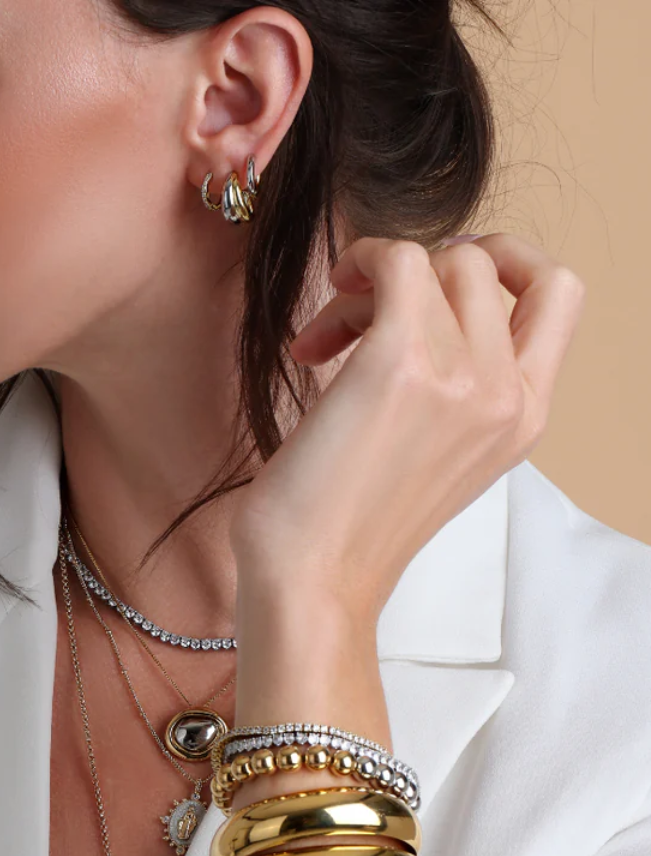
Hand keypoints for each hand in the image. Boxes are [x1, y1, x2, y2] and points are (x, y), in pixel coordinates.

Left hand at [229, 233, 586, 617]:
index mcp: (525, 417)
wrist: (312, 580)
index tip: (440, 279)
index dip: (505, 260)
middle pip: (483, 263)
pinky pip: (397, 258)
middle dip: (417, 274)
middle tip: (361, 321)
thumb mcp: (440, 455)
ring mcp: (462, 376)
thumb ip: (460, 386)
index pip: (560, 293)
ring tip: (325, 341)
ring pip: (433, 259)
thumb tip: (425, 298)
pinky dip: (358, 262)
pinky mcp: (400, 363)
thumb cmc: (350, 526)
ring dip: (369, 284)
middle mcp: (507, 394)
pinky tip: (323, 318)